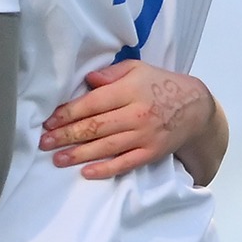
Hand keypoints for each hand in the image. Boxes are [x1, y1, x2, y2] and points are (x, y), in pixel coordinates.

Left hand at [40, 60, 221, 180]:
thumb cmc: (160, 85)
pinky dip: (106, 169)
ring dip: (79, 154)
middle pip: (95, 127)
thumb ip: (111, 73)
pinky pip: (126, 163)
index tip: (49, 122)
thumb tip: (88, 79)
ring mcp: (145, 135)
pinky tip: (87, 172)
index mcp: (130, 91)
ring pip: (107, 147)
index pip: (92, 104)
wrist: (196, 108)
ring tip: (57, 159)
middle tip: (44, 142)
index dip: (67, 114)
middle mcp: (136, 114)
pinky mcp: (152, 152)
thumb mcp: (137, 69)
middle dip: (66, 136)